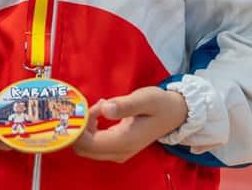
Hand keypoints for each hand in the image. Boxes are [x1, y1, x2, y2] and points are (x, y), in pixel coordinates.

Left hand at [73, 86, 187, 162]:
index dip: (77, 129)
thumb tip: (104, 108)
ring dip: (85, 126)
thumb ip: (124, 105)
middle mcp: (118, 152)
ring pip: (87, 146)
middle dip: (78, 128)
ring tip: (101, 105)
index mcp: (124, 141)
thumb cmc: (160, 104)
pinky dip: (91, 128)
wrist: (175, 113)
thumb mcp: (145, 99)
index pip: (88, 143)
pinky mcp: (117, 147)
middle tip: (86, 106)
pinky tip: (102, 110)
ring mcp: (117, 152)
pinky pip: (94, 143)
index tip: (78, 110)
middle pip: (83, 148)